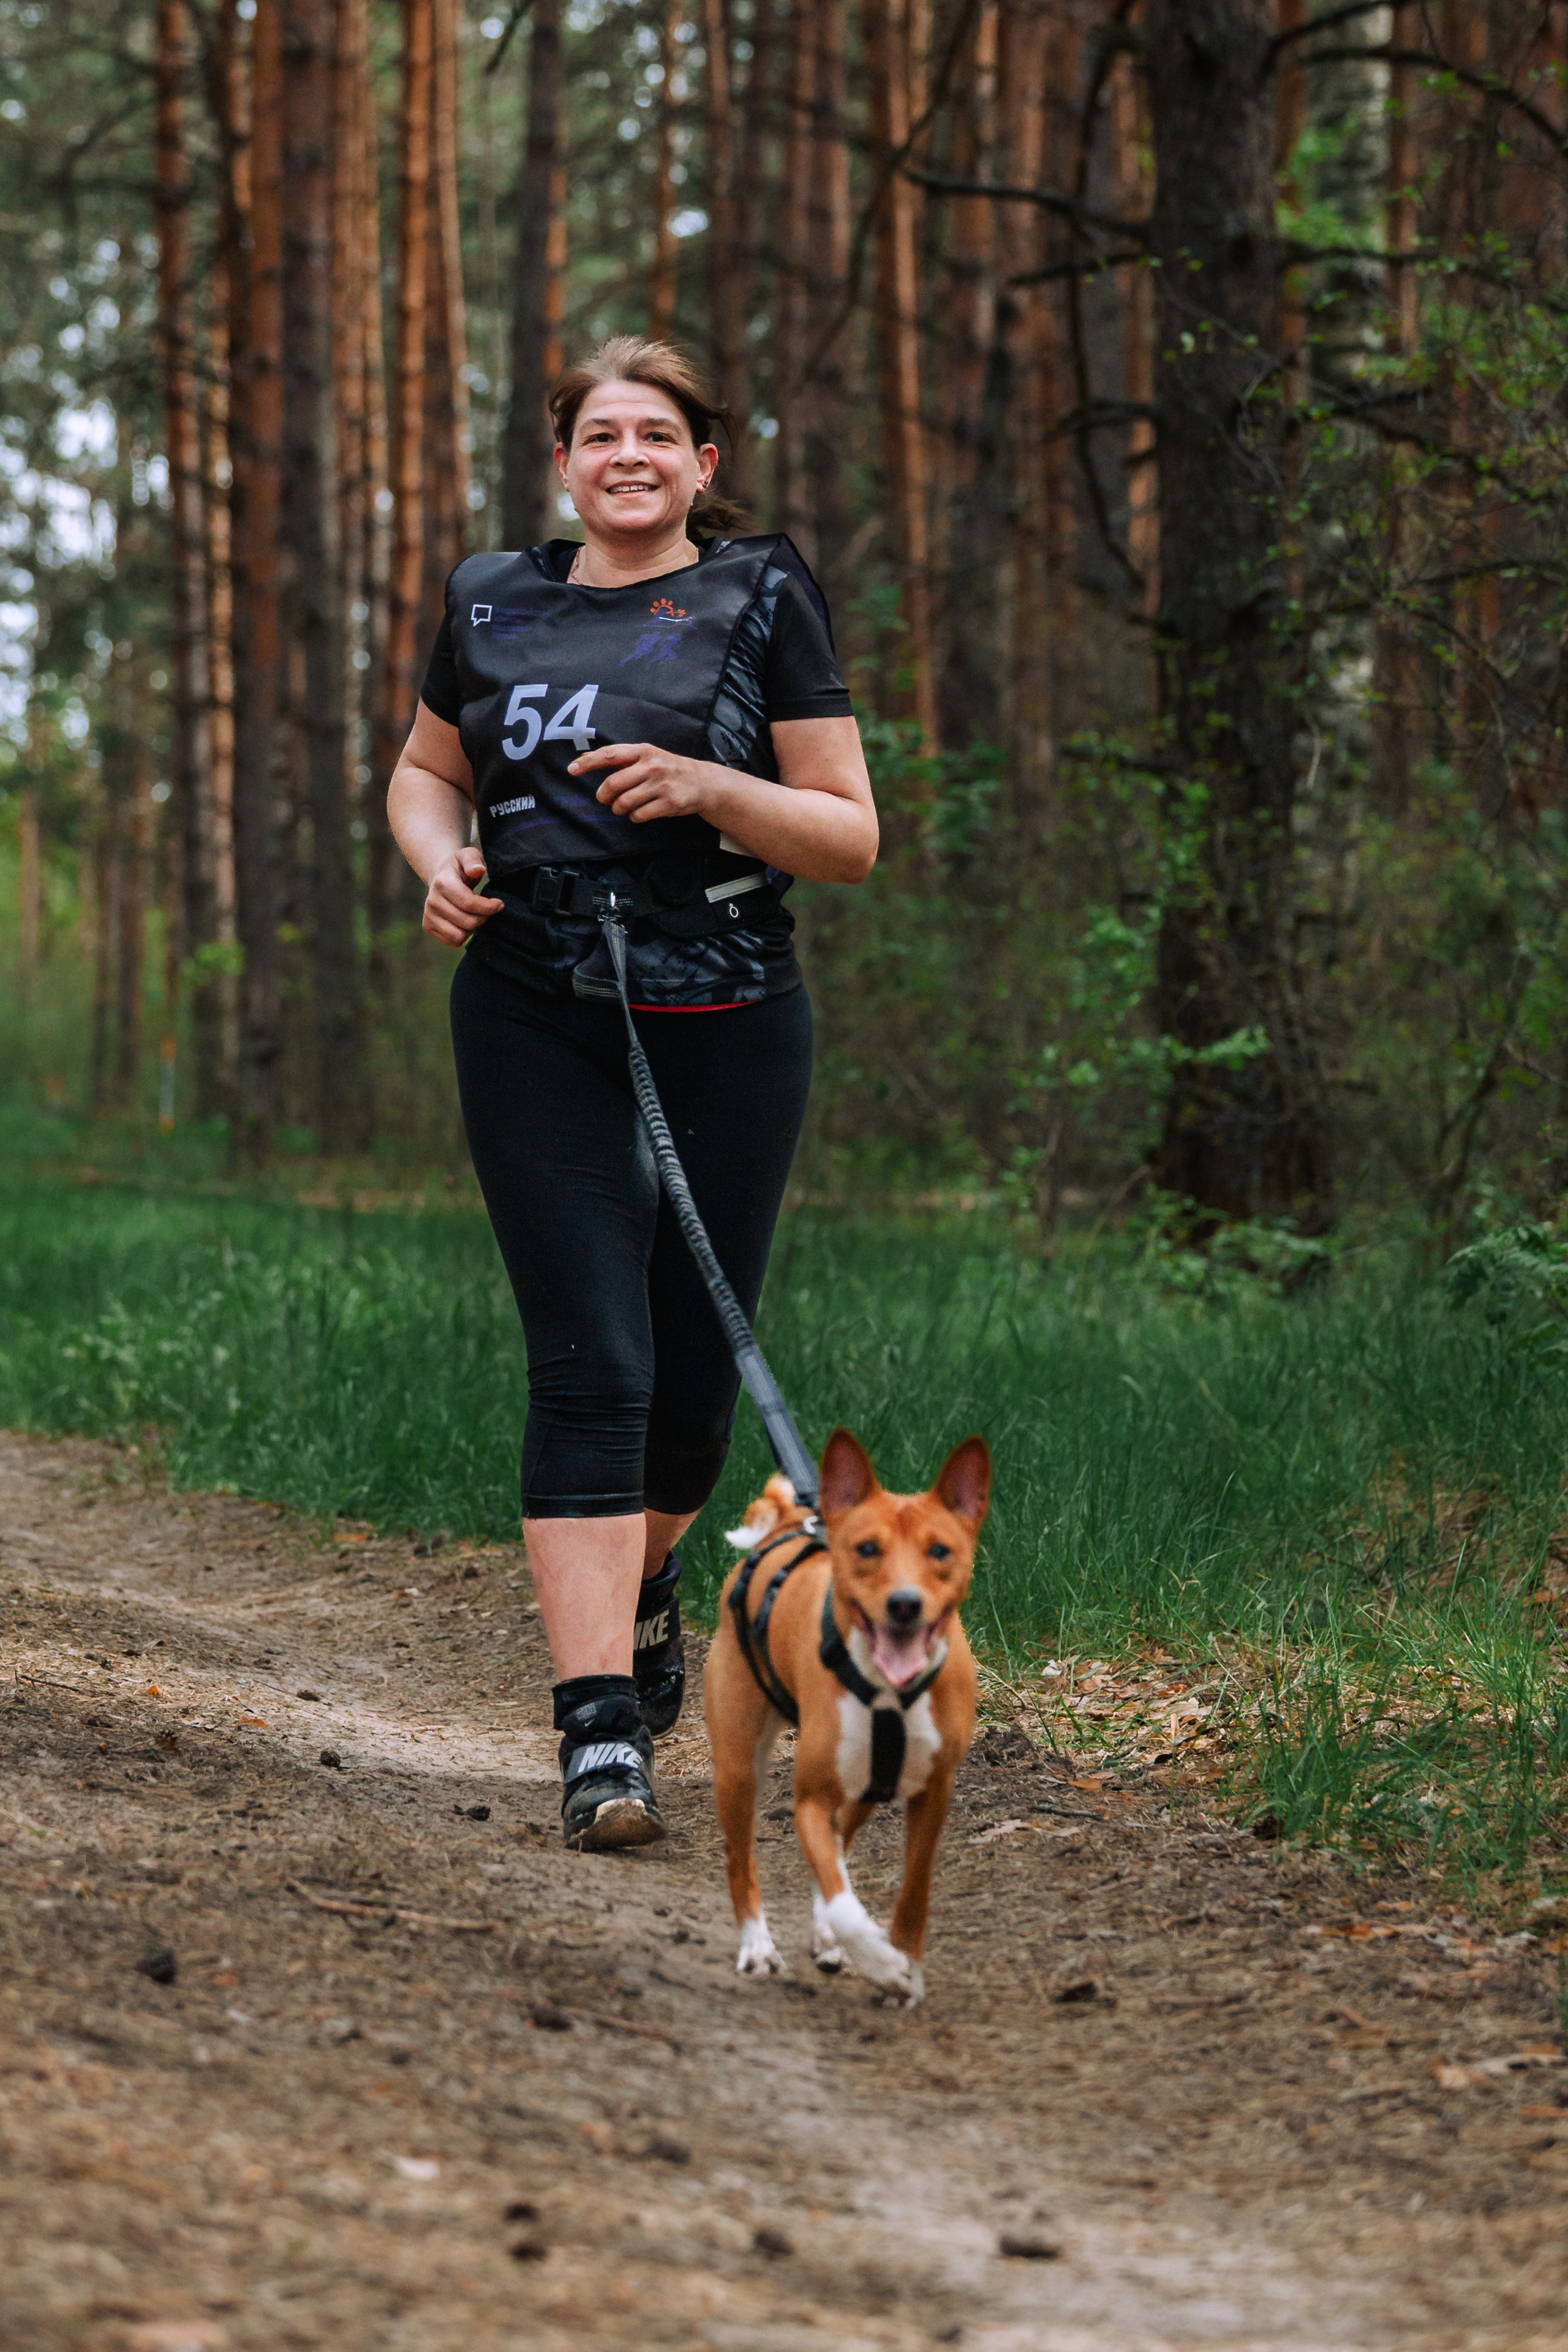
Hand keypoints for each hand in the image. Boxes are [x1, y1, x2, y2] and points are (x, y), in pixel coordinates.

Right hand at [423, 848, 502, 945]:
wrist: (440, 877)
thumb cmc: (459, 867)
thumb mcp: (467, 855)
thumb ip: (473, 861)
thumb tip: (478, 870)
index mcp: (442, 883)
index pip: (469, 904)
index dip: (489, 907)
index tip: (499, 904)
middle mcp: (432, 901)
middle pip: (468, 922)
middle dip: (483, 917)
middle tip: (488, 910)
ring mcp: (428, 916)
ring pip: (459, 936)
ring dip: (473, 928)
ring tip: (476, 916)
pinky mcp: (428, 927)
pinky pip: (453, 941)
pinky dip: (464, 935)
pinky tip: (465, 922)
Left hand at [571, 741, 713, 823]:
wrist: (702, 782)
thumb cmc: (668, 768)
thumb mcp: (647, 756)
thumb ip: (619, 759)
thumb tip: (585, 758)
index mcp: (643, 751)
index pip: (610, 754)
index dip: (588, 763)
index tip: (572, 770)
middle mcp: (652, 766)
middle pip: (614, 784)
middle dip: (604, 795)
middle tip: (606, 799)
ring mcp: (661, 785)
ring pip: (624, 802)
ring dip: (619, 808)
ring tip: (624, 806)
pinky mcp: (669, 803)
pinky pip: (638, 815)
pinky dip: (634, 817)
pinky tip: (640, 812)